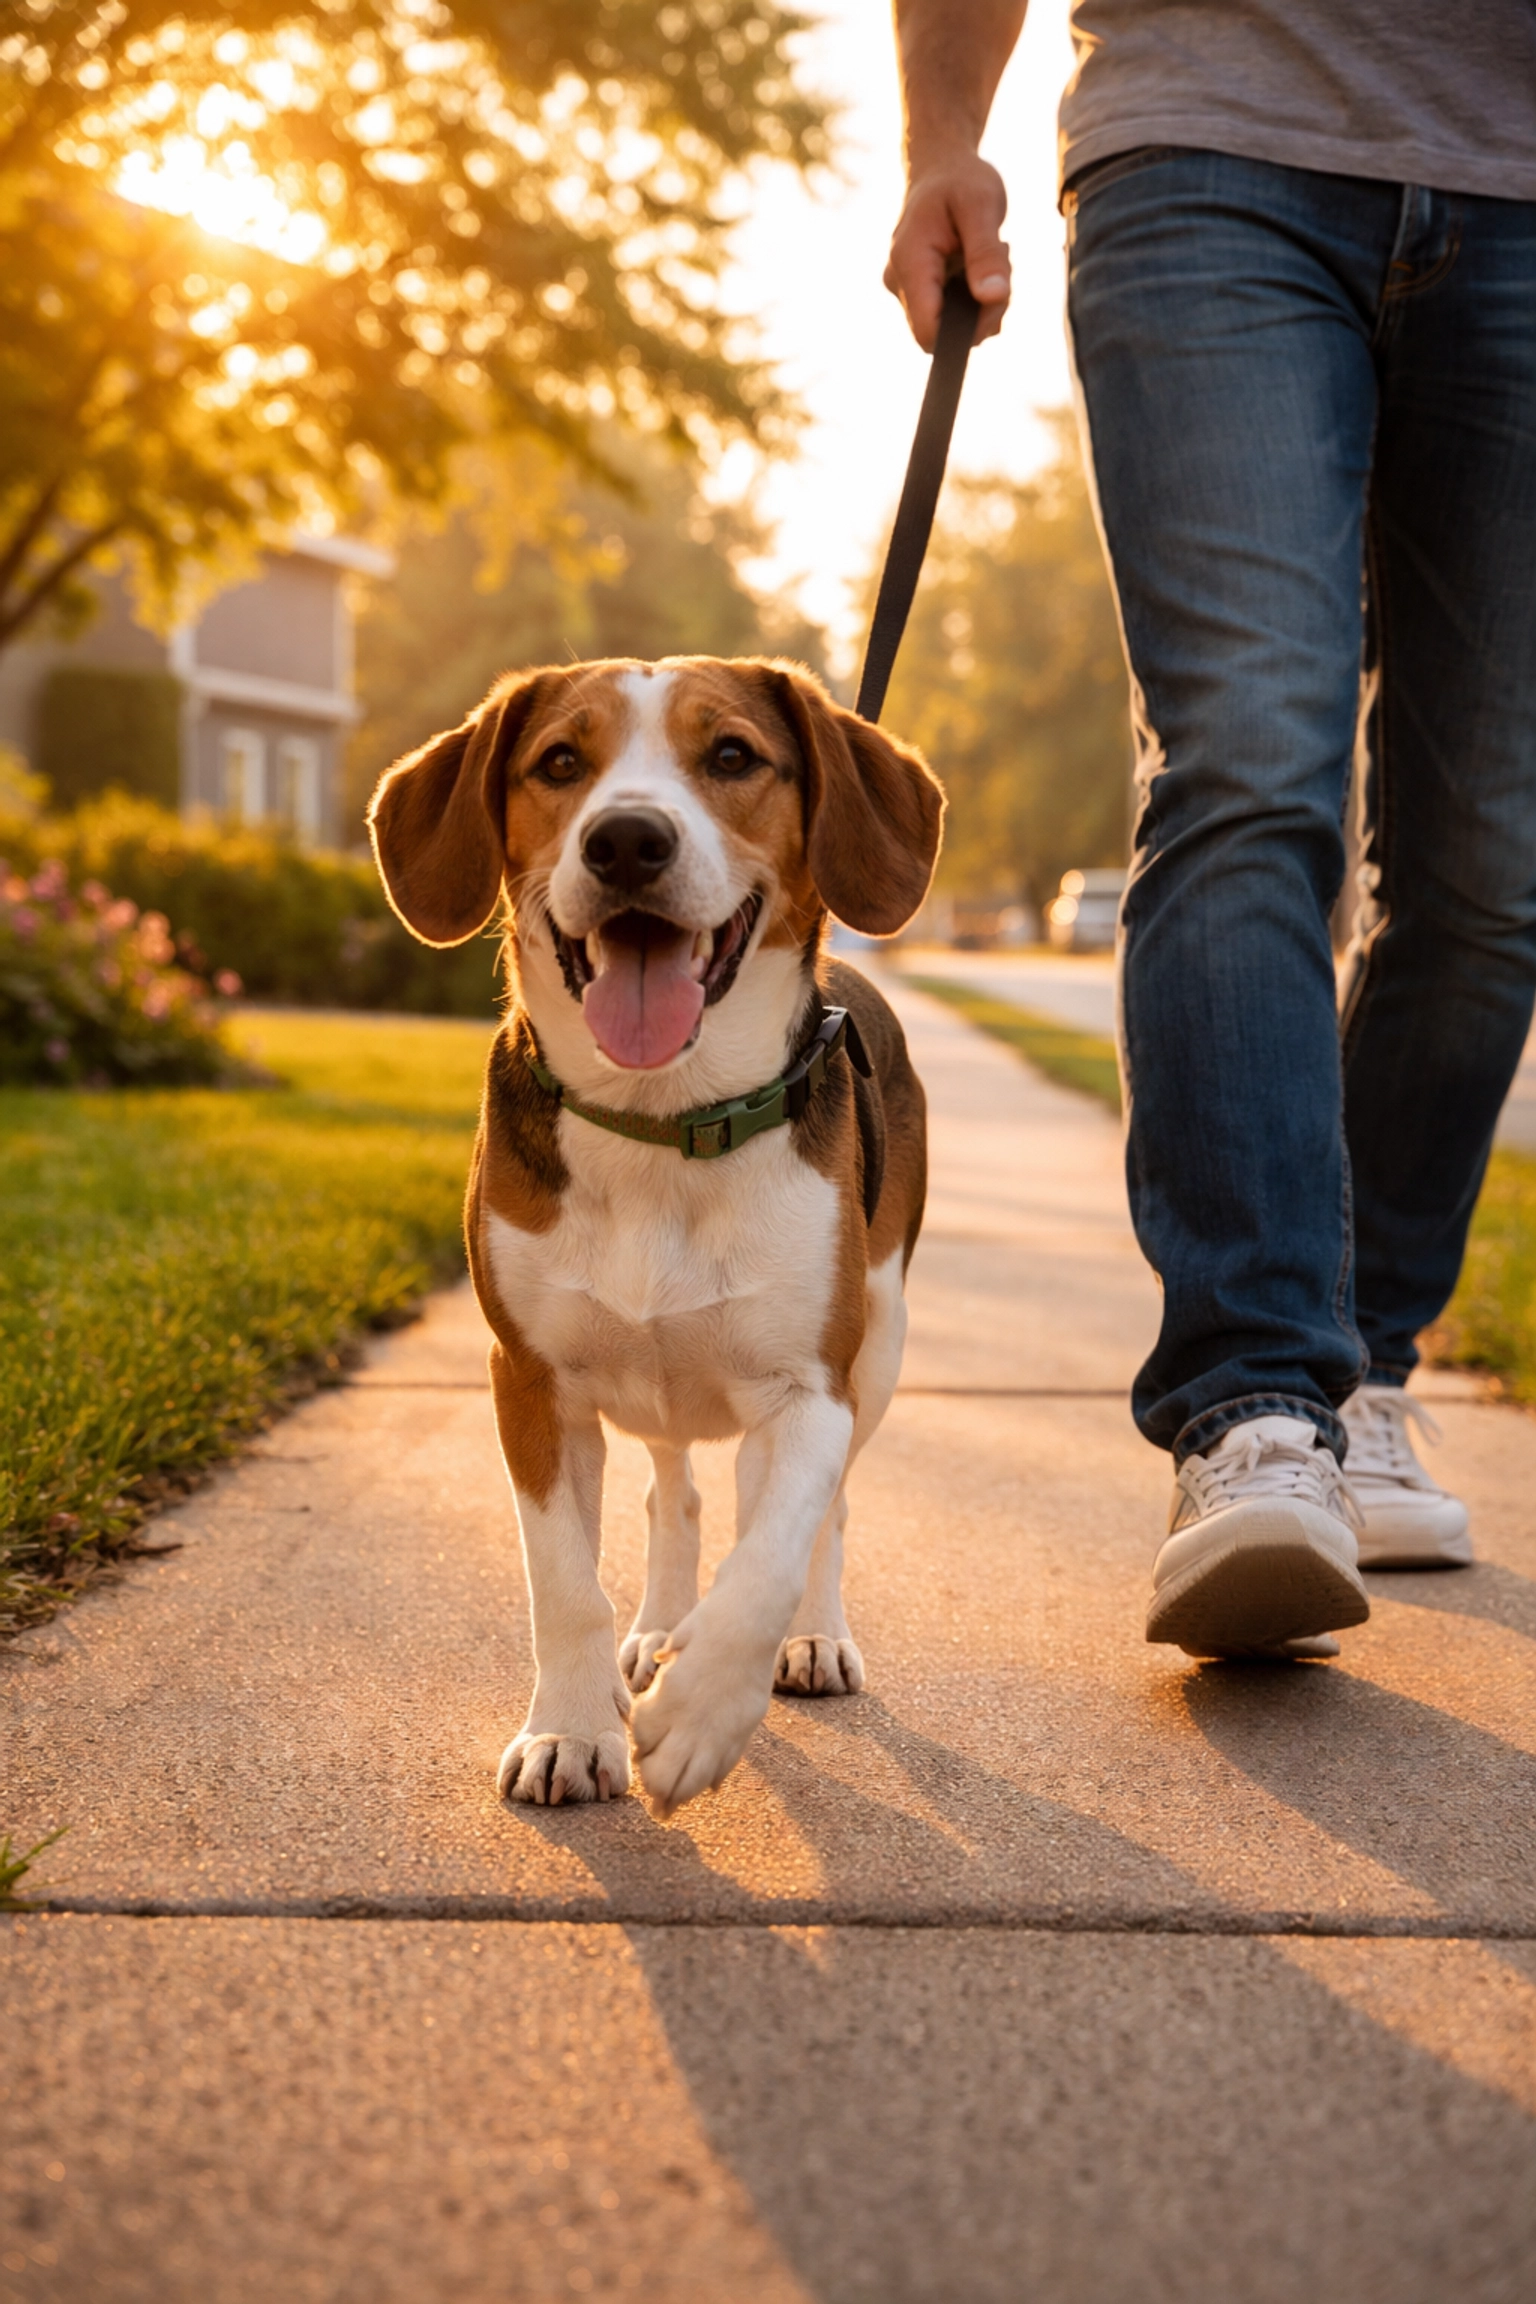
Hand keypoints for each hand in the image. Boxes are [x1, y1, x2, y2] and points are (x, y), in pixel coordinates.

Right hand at [884, 154, 1011, 350]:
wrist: (941, 166)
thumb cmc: (960, 179)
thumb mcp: (981, 206)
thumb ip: (986, 254)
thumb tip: (992, 298)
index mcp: (909, 262)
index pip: (929, 332)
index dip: (967, 330)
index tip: (997, 295)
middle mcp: (899, 282)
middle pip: (942, 332)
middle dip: (982, 311)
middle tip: (1002, 262)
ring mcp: (906, 289)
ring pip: (950, 326)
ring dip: (982, 302)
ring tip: (991, 256)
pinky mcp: (918, 291)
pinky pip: (951, 315)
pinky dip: (975, 299)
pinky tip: (980, 266)